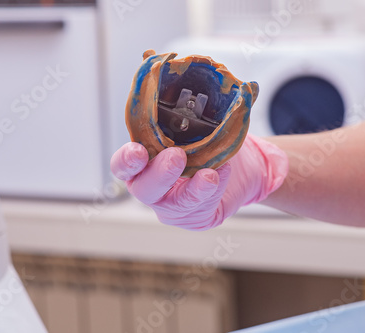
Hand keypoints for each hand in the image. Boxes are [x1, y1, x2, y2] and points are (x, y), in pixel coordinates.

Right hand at [110, 134, 287, 230]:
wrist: (241, 166)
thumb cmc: (209, 142)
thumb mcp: (195, 127)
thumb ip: (185, 118)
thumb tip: (192, 94)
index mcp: (143, 162)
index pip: (123, 165)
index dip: (126, 160)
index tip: (138, 150)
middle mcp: (151, 185)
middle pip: (143, 187)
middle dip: (159, 173)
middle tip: (177, 156)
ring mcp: (171, 205)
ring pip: (174, 204)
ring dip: (191, 189)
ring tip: (209, 175)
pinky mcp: (193, 217)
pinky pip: (200, 209)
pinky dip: (212, 191)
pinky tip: (221, 176)